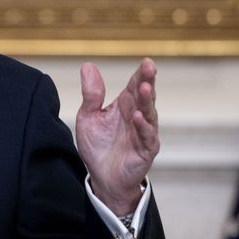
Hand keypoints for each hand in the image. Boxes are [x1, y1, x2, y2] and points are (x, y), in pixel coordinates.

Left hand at [75, 58, 159, 215]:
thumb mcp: (88, 117)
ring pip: (149, 113)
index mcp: (124, 105)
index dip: (141, 73)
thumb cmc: (97, 146)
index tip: (146, 61)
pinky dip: (143, 126)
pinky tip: (137, 116)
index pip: (134, 85)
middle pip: (145, 95)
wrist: (102, 177)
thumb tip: (88, 65)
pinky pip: (147, 136)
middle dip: (148, 81)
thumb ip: (91, 94)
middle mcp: (137, 116)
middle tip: (150, 67)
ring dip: (147, 100)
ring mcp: (144, 132)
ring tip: (144, 87)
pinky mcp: (145, 150)